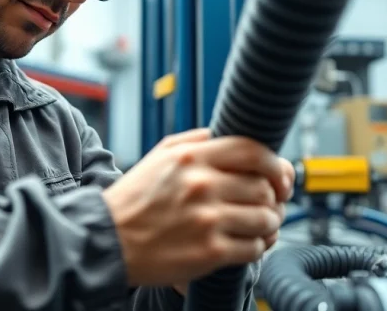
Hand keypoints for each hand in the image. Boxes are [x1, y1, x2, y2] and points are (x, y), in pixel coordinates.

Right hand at [102, 128, 293, 288]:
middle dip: (274, 198)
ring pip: (265, 218)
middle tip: (271, 205)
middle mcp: (201, 185)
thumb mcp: (158, 156)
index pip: (252, 150)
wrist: (107, 241)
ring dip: (269, 224)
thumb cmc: (132, 201)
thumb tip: (224, 135)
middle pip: (263, 187)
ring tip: (261, 226)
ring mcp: (207, 219)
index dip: (275, 164)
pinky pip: (254, 248)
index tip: (279, 176)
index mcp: (191, 158)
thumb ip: (194, 141)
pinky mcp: (209, 252)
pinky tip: (247, 243)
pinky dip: (257, 247)